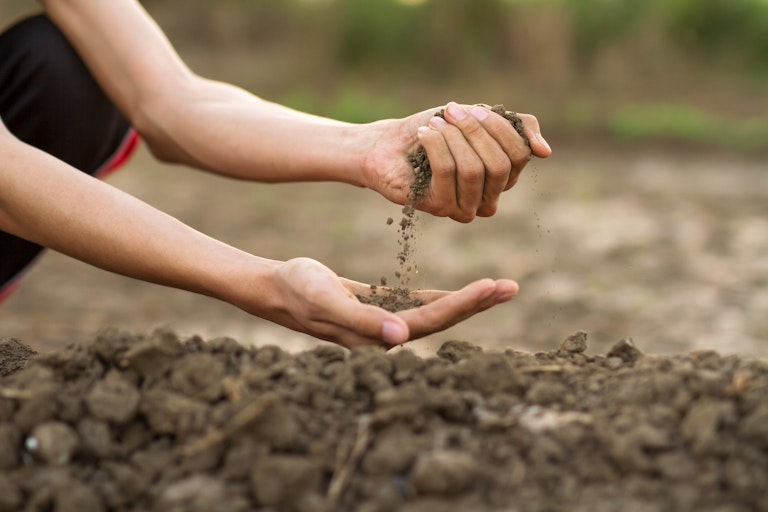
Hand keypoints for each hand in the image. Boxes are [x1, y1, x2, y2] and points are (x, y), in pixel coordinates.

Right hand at [251, 257, 518, 349]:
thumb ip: (363, 320)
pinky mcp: (379, 310)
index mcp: (377, 336)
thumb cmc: (297, 290)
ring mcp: (384, 324)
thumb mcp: (326, 300)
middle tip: (512, 287)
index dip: (461, 305)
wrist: (274, 288)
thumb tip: (401, 338)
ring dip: (465, 301)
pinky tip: (462, 292)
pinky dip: (440, 298)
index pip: (429, 322)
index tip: (491, 287)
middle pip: (441, 321)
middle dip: (476, 304)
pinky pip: (417, 305)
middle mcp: (385, 336)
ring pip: (434, 313)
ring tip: (498, 288)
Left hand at [364, 101, 550, 222]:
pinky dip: (437, 146)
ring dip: (453, 138)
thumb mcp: (480, 117)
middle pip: (499, 164)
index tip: (473, 108)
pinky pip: (448, 173)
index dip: (499, 128)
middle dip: (475, 131)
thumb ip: (517, 127)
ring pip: (473, 169)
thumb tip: (545, 153)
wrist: (391, 143)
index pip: (519, 154)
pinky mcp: (440, 207)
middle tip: (451, 111)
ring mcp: (465, 207)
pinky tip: (424, 134)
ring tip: (434, 124)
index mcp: (503, 177)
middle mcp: (488, 198)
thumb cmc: (437, 130)